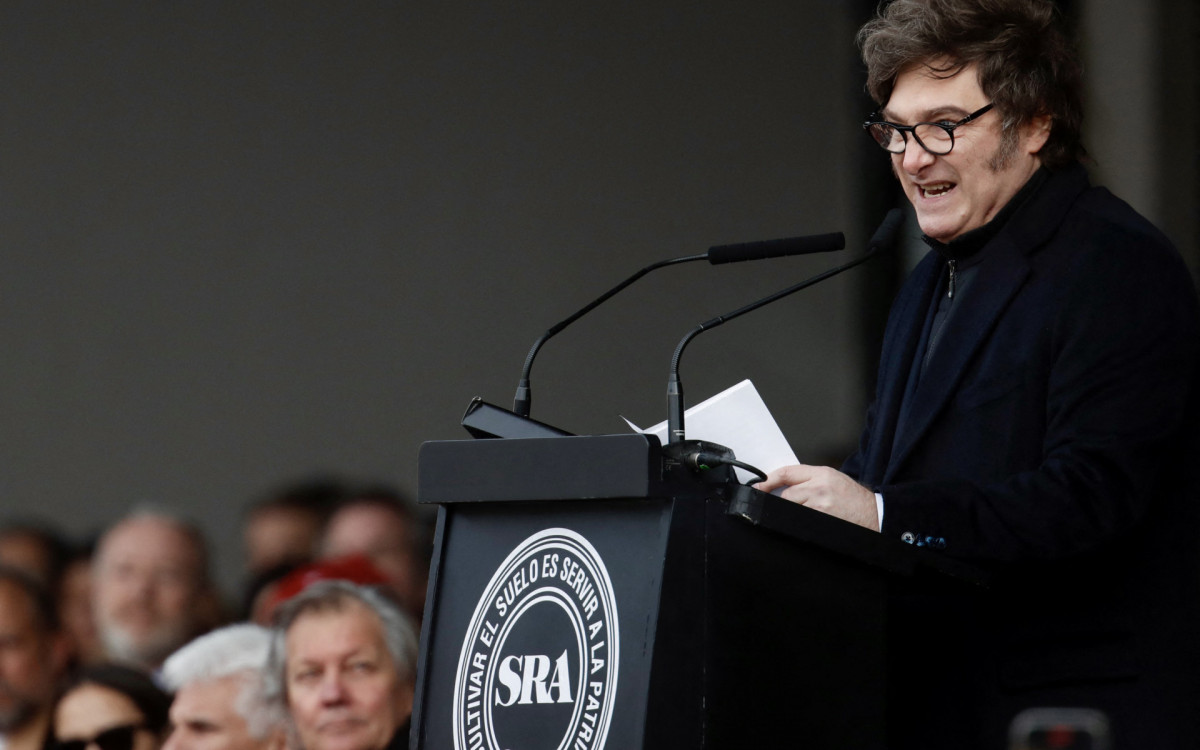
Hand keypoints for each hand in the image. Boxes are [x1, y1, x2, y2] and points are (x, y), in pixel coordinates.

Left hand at [754, 464, 879, 530]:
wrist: (874, 514)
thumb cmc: (854, 498)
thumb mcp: (833, 479)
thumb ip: (809, 479)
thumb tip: (783, 485)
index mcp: (822, 473)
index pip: (787, 473)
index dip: (768, 480)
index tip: (759, 487)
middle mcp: (819, 488)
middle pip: (787, 494)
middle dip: (784, 501)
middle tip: (791, 506)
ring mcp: (820, 506)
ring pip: (791, 508)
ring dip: (793, 512)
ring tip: (807, 514)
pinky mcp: (821, 521)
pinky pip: (799, 522)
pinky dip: (798, 523)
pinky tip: (808, 523)